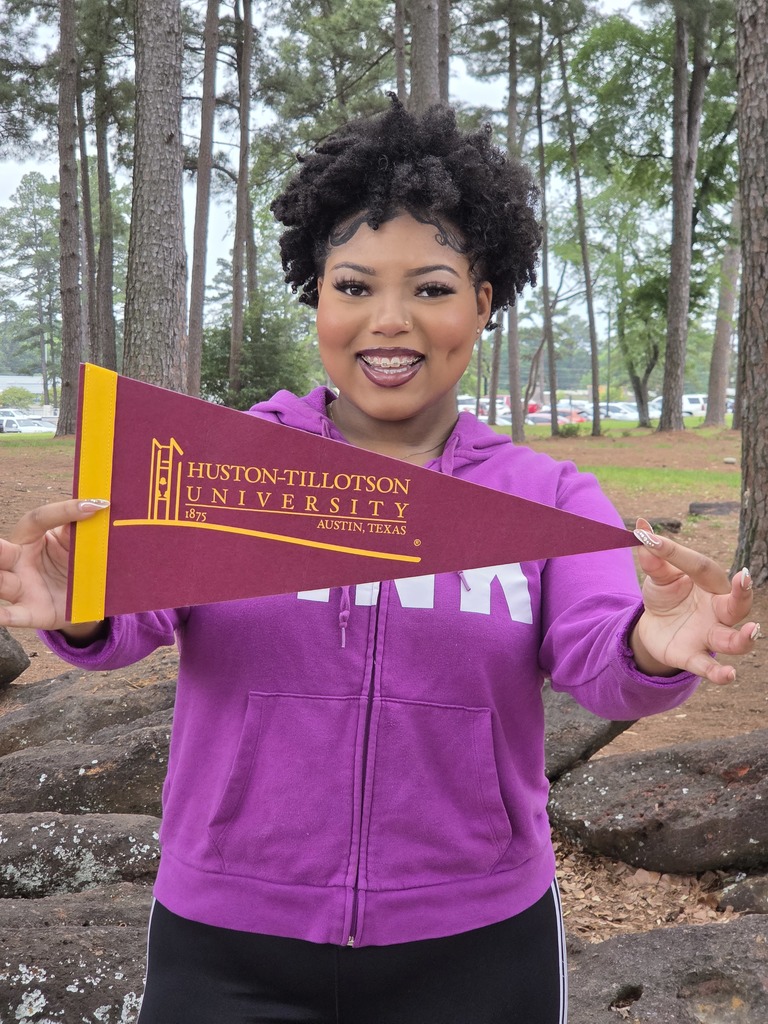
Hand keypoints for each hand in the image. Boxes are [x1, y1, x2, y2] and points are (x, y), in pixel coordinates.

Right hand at [0, 499, 108, 632]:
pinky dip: (4, 615)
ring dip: (0, 580)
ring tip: (1, 577)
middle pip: (1, 551)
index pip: (39, 519)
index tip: (95, 506)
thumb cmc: (74, 560)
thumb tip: (99, 506)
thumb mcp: (78, 543)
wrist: (84, 596)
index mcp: (30, 537)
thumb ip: (82, 529)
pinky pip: (13, 615)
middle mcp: (18, 560)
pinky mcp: (30, 611)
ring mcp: (21, 587)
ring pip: (2, 582)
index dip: (64, 510)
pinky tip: (0, 615)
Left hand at [630, 517, 757, 683]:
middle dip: (743, 592)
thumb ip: (653, 557)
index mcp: (709, 582)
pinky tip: (728, 676)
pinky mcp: (694, 656)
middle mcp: (717, 609)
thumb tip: (641, 527)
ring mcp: (708, 634)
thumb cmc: (667, 593)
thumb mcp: (657, 575)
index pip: (698, 565)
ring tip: (751, 632)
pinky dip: (719, 673)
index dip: (675, 552)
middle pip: (737, 604)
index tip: (651, 540)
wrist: (654, 626)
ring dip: (743, 638)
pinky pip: (710, 666)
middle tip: (743, 578)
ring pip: (732, 639)